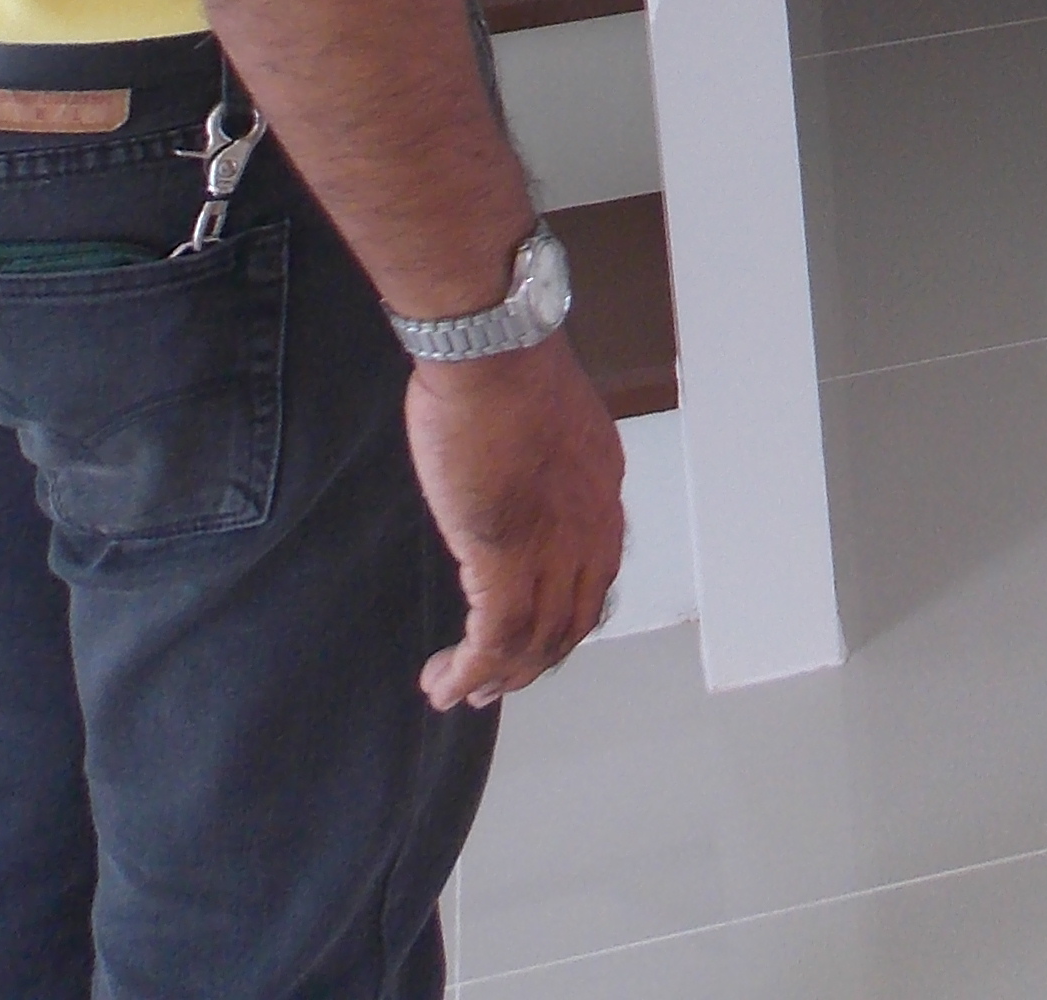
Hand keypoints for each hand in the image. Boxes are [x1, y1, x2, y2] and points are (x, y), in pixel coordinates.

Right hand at [403, 340, 628, 708]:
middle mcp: (590, 527)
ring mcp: (553, 548)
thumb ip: (541, 459)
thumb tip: (518, 477)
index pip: (595, 574)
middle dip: (535, 659)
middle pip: (572, 619)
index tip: (535, 632)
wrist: (493, 353)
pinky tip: (444, 683)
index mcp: (602, 489)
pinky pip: (495, 640)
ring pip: (536, 640)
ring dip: (499, 676)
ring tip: (464, 692)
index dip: (564, 614)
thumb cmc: (505, 366)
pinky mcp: (506, 561)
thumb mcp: (544, 419)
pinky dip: (470, 671)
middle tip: (501, 681)